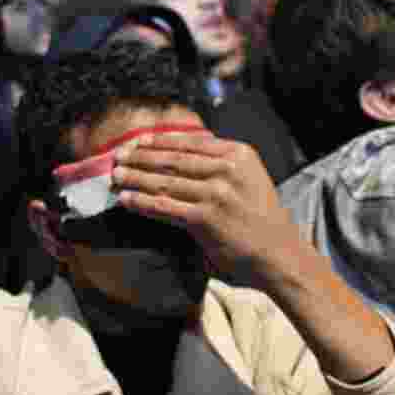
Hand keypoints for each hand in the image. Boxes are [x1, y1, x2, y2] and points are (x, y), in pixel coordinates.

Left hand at [112, 133, 300, 282]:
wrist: (278, 253)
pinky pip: (164, 207)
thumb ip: (221, 162)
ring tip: (115, 176)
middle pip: (173, 160)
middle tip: (118, 156)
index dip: (159, 141)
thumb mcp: (249, 177)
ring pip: (164, 182)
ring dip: (135, 178)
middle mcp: (227, 169)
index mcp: (238, 153)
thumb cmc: (261, 217)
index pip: (189, 142)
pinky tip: (125, 200)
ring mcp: (215, 193)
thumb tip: (180, 152)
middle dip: (140, 157)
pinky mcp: (204, 218)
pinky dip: (141, 202)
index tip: (138, 142)